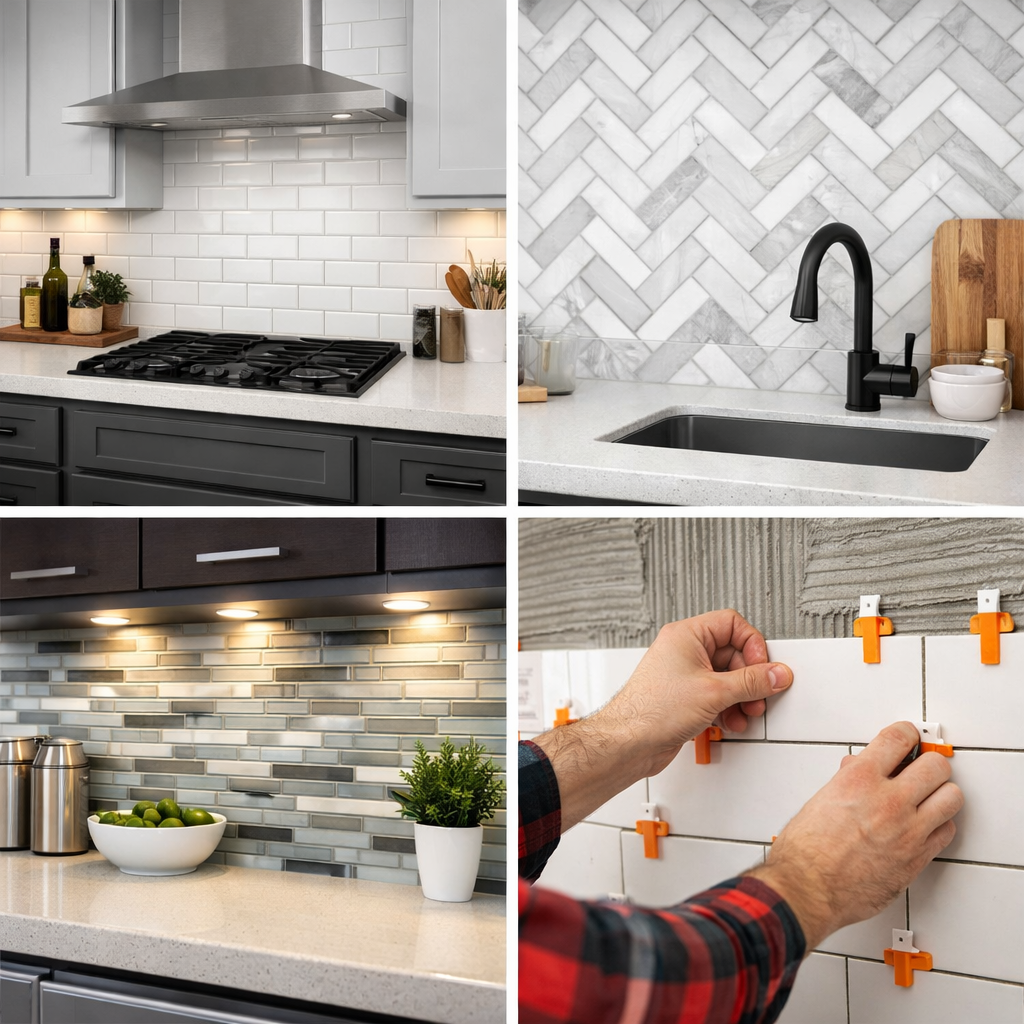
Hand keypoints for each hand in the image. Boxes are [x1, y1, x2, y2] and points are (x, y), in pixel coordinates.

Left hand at [532, 610, 792, 829]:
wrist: (629, 742)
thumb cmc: (653, 710)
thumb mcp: (714, 692)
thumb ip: (752, 682)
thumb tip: (777, 674)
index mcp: (686, 635)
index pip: (732, 624)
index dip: (752, 644)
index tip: (762, 667)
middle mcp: (684, 651)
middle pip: (733, 653)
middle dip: (750, 678)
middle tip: (758, 695)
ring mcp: (684, 675)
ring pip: (726, 678)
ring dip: (741, 697)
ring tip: (746, 712)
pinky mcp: (685, 697)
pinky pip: (716, 695)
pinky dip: (728, 708)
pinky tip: (731, 721)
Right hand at [749, 722, 963, 950]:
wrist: (808, 887)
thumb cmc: (806, 850)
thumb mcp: (820, 800)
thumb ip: (847, 781)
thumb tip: (858, 769)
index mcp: (859, 778)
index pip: (899, 738)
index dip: (907, 733)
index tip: (909, 737)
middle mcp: (888, 800)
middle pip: (936, 766)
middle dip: (929, 765)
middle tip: (921, 770)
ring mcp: (908, 829)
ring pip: (952, 797)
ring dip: (941, 794)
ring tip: (928, 796)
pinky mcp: (917, 857)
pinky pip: (947, 831)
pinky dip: (940, 825)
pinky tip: (925, 825)